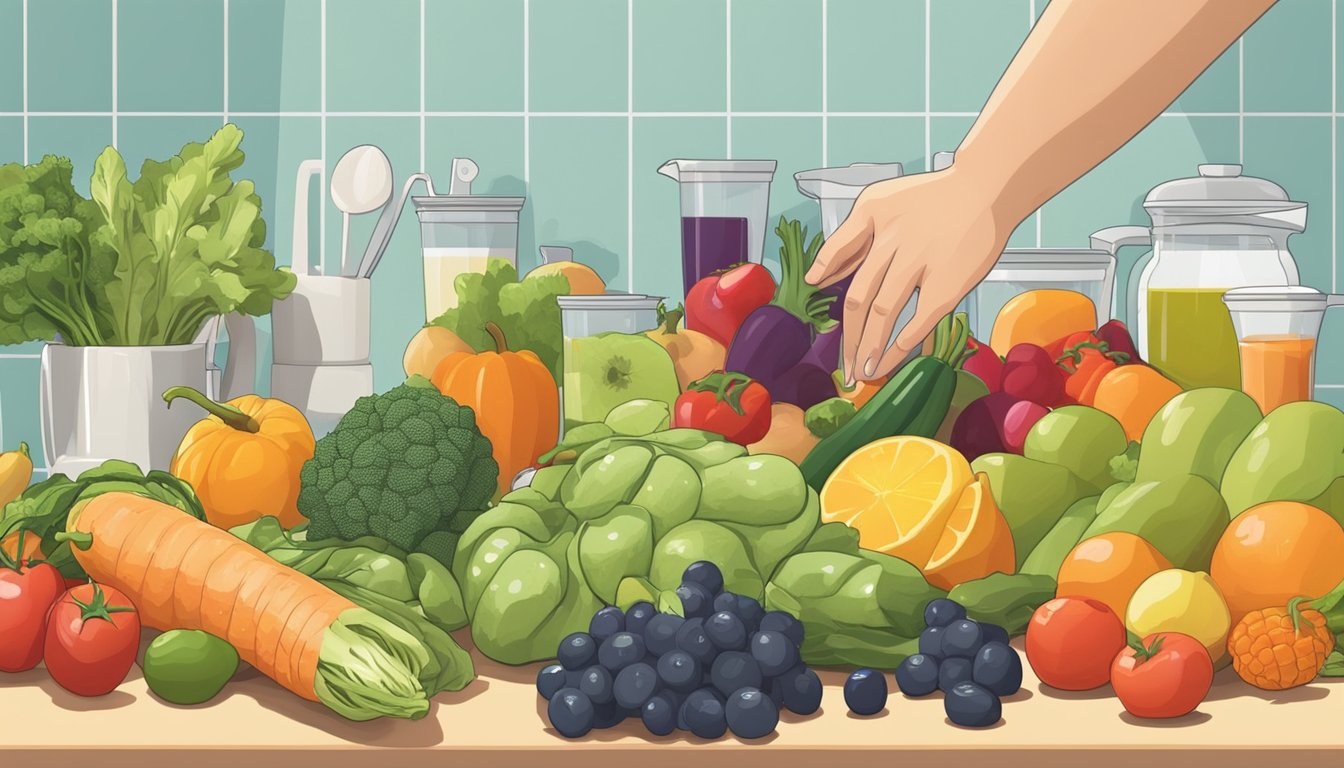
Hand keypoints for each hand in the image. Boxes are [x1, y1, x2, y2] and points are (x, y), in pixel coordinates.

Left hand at [804, 166, 1019, 382]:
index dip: (826, 277)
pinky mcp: (947, 285)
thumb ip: (849, 239)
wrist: (986, 190)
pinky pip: (918, 322)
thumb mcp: (880, 202)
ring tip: (863, 373)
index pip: (839, 252)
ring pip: (883, 313)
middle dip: (849, 337)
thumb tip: (816, 277)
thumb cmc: (931, 199)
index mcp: (873, 217)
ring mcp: (920, 264)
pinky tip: (888, 362)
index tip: (816, 299)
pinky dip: (900, 345)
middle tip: (845, 366)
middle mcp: (892, 242)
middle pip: (860, 297)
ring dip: (869, 347)